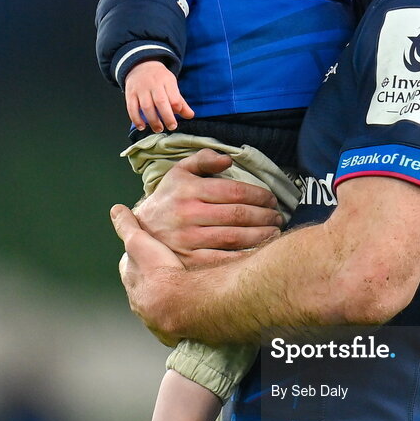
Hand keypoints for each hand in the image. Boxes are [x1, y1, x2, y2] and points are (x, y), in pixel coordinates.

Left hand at [111, 203, 184, 345]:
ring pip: (162, 306)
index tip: (150, 249)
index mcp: (132, 281)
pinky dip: (183, 315)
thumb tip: (116, 210)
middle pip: (146, 288)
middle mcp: (141, 303)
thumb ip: (128, 226)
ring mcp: (156, 319)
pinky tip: (195, 308)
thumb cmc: (159, 271)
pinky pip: (177, 322)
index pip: (131, 267)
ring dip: (170, 299)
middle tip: (171, 269)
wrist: (179, 304)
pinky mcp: (173, 332)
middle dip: (155, 280)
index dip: (140, 257)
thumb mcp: (139, 242)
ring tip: (187, 290)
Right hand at [125, 60, 193, 132]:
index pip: (174, 97)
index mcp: (167, 81)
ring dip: (153, 121)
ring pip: (146, 107)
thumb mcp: (172, 86)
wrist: (141, 65)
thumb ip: (181, 102)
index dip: (177, 108)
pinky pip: (131, 108)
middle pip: (161, 102)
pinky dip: (136, 119)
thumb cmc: (159, 79)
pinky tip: (142, 126)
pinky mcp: (130, 94)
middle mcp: (153, 84)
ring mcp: (140, 89)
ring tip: (158, 129)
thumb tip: (190, 115)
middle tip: (171, 127)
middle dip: (167, 117)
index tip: (177, 114)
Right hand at [133, 149, 283, 267]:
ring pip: (234, 237)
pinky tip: (258, 252)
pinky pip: (224, 259)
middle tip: (277, 217)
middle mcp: (188, 214)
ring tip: (274, 232)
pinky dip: (245, 256)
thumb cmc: (168, 197)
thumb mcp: (180, 171)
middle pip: (238, 215)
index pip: (234, 191)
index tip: (271, 199)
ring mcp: (188, 239)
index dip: (259, 195)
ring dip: (261, 236)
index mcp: (189, 190)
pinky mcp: (189, 261)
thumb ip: (203, 159)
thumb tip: (228, 160)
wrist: (142, 229)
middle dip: (264, 216)